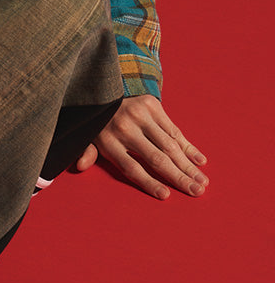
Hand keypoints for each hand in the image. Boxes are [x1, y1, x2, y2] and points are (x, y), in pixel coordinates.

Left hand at [74, 94, 207, 199]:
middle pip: (155, 159)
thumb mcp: (88, 136)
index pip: (131, 168)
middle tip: (197, 192)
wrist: (105, 86)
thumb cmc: (100, 120)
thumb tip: (79, 166)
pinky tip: (200, 161)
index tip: (166, 196)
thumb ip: (87, 151)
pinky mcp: (151, 104)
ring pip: (169, 145)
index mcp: (107, 141)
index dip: (149, 183)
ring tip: (202, 182)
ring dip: (188, 165)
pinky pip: (173, 130)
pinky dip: (188, 147)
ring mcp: (139, 114)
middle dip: (179, 177)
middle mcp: (124, 127)